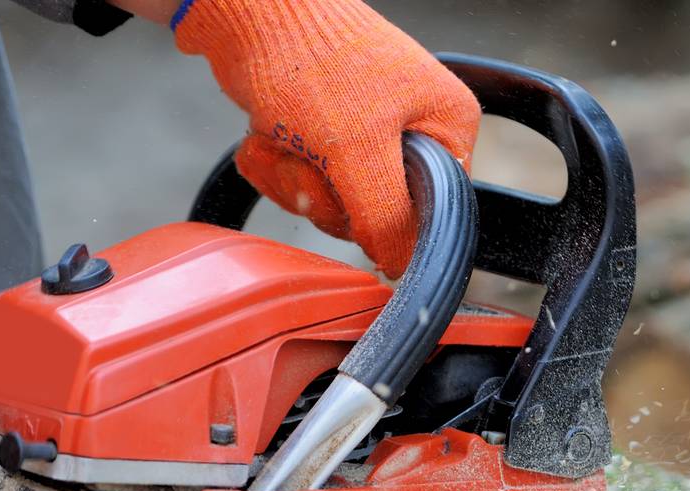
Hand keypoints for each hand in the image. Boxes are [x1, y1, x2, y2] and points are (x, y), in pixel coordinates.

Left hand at [175, 0, 480, 277]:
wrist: (243, 6)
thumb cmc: (308, 58)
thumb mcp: (357, 150)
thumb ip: (386, 218)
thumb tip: (402, 265)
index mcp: (446, 125)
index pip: (431, 212)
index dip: (384, 218)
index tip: (351, 193)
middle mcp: (415, 127)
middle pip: (377, 213)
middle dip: (327, 194)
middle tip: (308, 155)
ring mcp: (367, 129)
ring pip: (334, 201)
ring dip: (294, 177)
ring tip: (282, 135)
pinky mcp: (324, 129)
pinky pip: (306, 178)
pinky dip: (277, 163)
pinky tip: (267, 134)